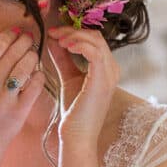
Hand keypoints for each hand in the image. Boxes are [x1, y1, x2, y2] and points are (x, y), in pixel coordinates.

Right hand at [0, 28, 46, 144]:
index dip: (11, 35)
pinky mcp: (18, 110)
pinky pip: (35, 85)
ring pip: (25, 67)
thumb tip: (11, 36)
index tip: (18, 32)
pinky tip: (37, 75)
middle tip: (31, 39)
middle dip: (25, 42)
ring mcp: (4, 98)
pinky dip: (39, 76)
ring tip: (34, 56)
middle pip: (13, 53)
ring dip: (33, 57)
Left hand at [46, 25, 119, 147]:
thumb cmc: (74, 110)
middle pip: (95, 36)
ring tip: (57, 40)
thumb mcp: (67, 77)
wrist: (76, 135)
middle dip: (72, 31)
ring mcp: (110, 74)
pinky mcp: (102, 80)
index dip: (74, 31)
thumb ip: (63, 58)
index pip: (94, 39)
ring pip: (95, 40)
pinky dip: (79, 44)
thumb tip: (53, 39)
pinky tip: (65, 46)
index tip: (53, 32)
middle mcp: (112, 69)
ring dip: (73, 36)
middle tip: (53, 33)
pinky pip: (94, 52)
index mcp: (106, 68)